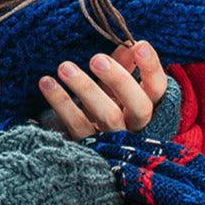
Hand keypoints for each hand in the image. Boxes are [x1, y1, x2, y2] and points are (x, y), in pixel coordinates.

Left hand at [38, 40, 166, 139]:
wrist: (86, 160)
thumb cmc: (108, 112)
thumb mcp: (117, 91)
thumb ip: (124, 68)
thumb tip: (126, 45)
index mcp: (149, 110)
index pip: (158, 88)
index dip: (151, 68)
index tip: (139, 45)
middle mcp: (136, 128)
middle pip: (138, 106)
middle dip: (119, 80)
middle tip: (96, 59)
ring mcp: (114, 141)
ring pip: (107, 116)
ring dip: (85, 88)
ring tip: (64, 67)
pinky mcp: (89, 148)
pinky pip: (76, 125)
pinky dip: (60, 102)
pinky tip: (46, 82)